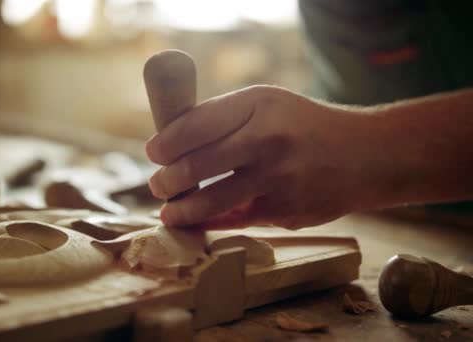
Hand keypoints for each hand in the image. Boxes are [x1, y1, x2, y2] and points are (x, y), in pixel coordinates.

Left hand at [146, 85, 382, 228]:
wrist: (367, 155)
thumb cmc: (305, 127)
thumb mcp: (268, 104)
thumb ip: (224, 118)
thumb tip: (171, 141)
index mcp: (259, 105)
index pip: (195, 125)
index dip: (165, 143)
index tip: (153, 154)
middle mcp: (268, 140)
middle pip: (197, 165)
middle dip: (166, 181)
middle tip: (157, 185)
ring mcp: (279, 179)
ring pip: (213, 200)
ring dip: (182, 210)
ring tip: (167, 212)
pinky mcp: (288, 211)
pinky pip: (238, 220)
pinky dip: (212, 222)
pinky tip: (196, 223)